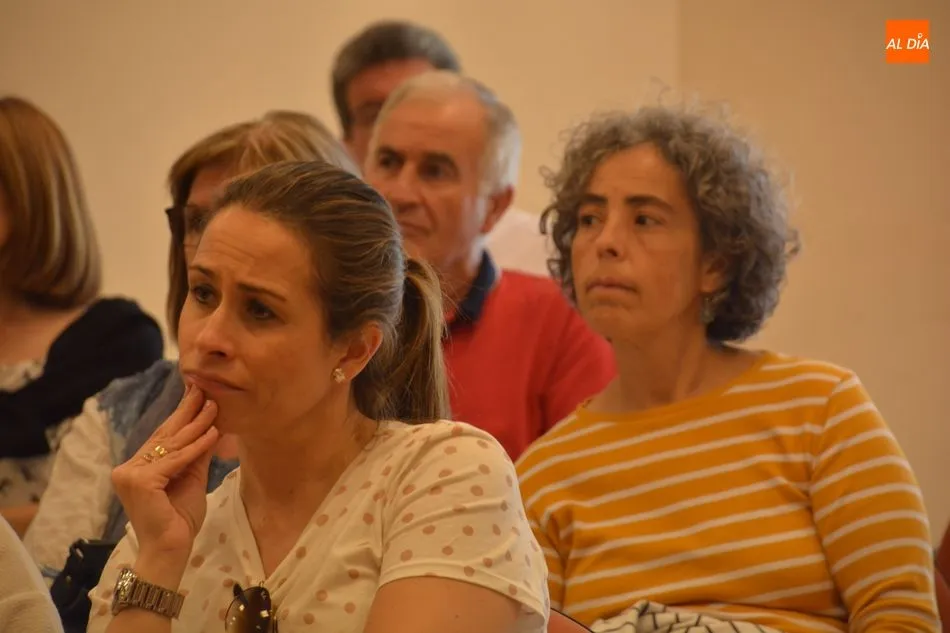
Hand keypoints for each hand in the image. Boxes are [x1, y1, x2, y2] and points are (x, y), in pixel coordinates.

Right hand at [111, 384, 219, 563]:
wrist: (172, 548)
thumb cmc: (180, 519)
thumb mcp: (192, 478)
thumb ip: (196, 454)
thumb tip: (210, 426)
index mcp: (138, 468)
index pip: (163, 438)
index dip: (180, 415)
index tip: (196, 393)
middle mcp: (129, 468)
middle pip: (164, 436)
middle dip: (186, 412)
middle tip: (203, 388)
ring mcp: (130, 474)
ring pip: (171, 446)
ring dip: (196, 425)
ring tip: (214, 406)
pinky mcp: (140, 481)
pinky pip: (175, 460)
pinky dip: (196, 448)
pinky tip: (212, 433)